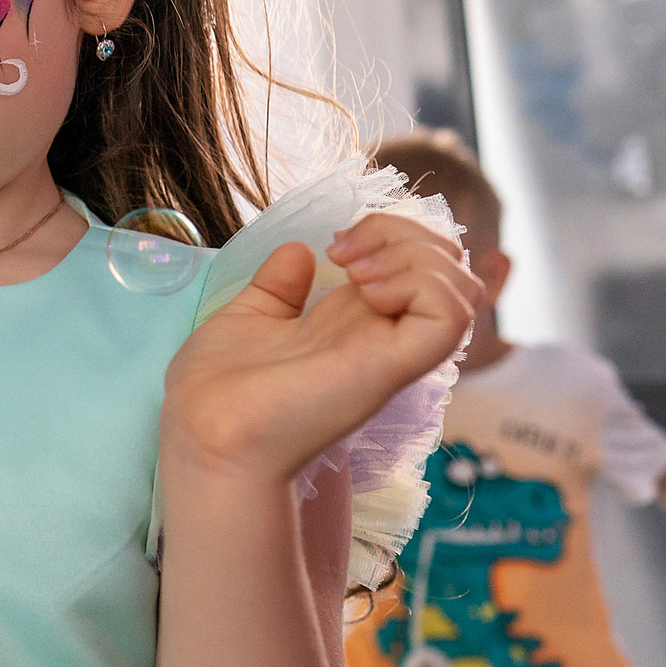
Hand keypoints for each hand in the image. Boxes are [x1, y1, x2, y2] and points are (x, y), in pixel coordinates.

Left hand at [163, 213, 480, 486]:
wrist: (204, 433)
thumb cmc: (213, 390)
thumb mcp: (248, 320)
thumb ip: (279, 290)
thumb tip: (301, 251)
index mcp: (351, 322)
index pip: (414, 266)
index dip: (390, 234)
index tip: (333, 241)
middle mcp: (381, 335)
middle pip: (447, 267)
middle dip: (406, 233)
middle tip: (343, 249)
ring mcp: (392, 352)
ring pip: (461, 287)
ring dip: (414, 254)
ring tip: (355, 271)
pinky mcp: (393, 366)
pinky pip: (451, 315)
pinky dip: (423, 283)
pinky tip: (369, 289)